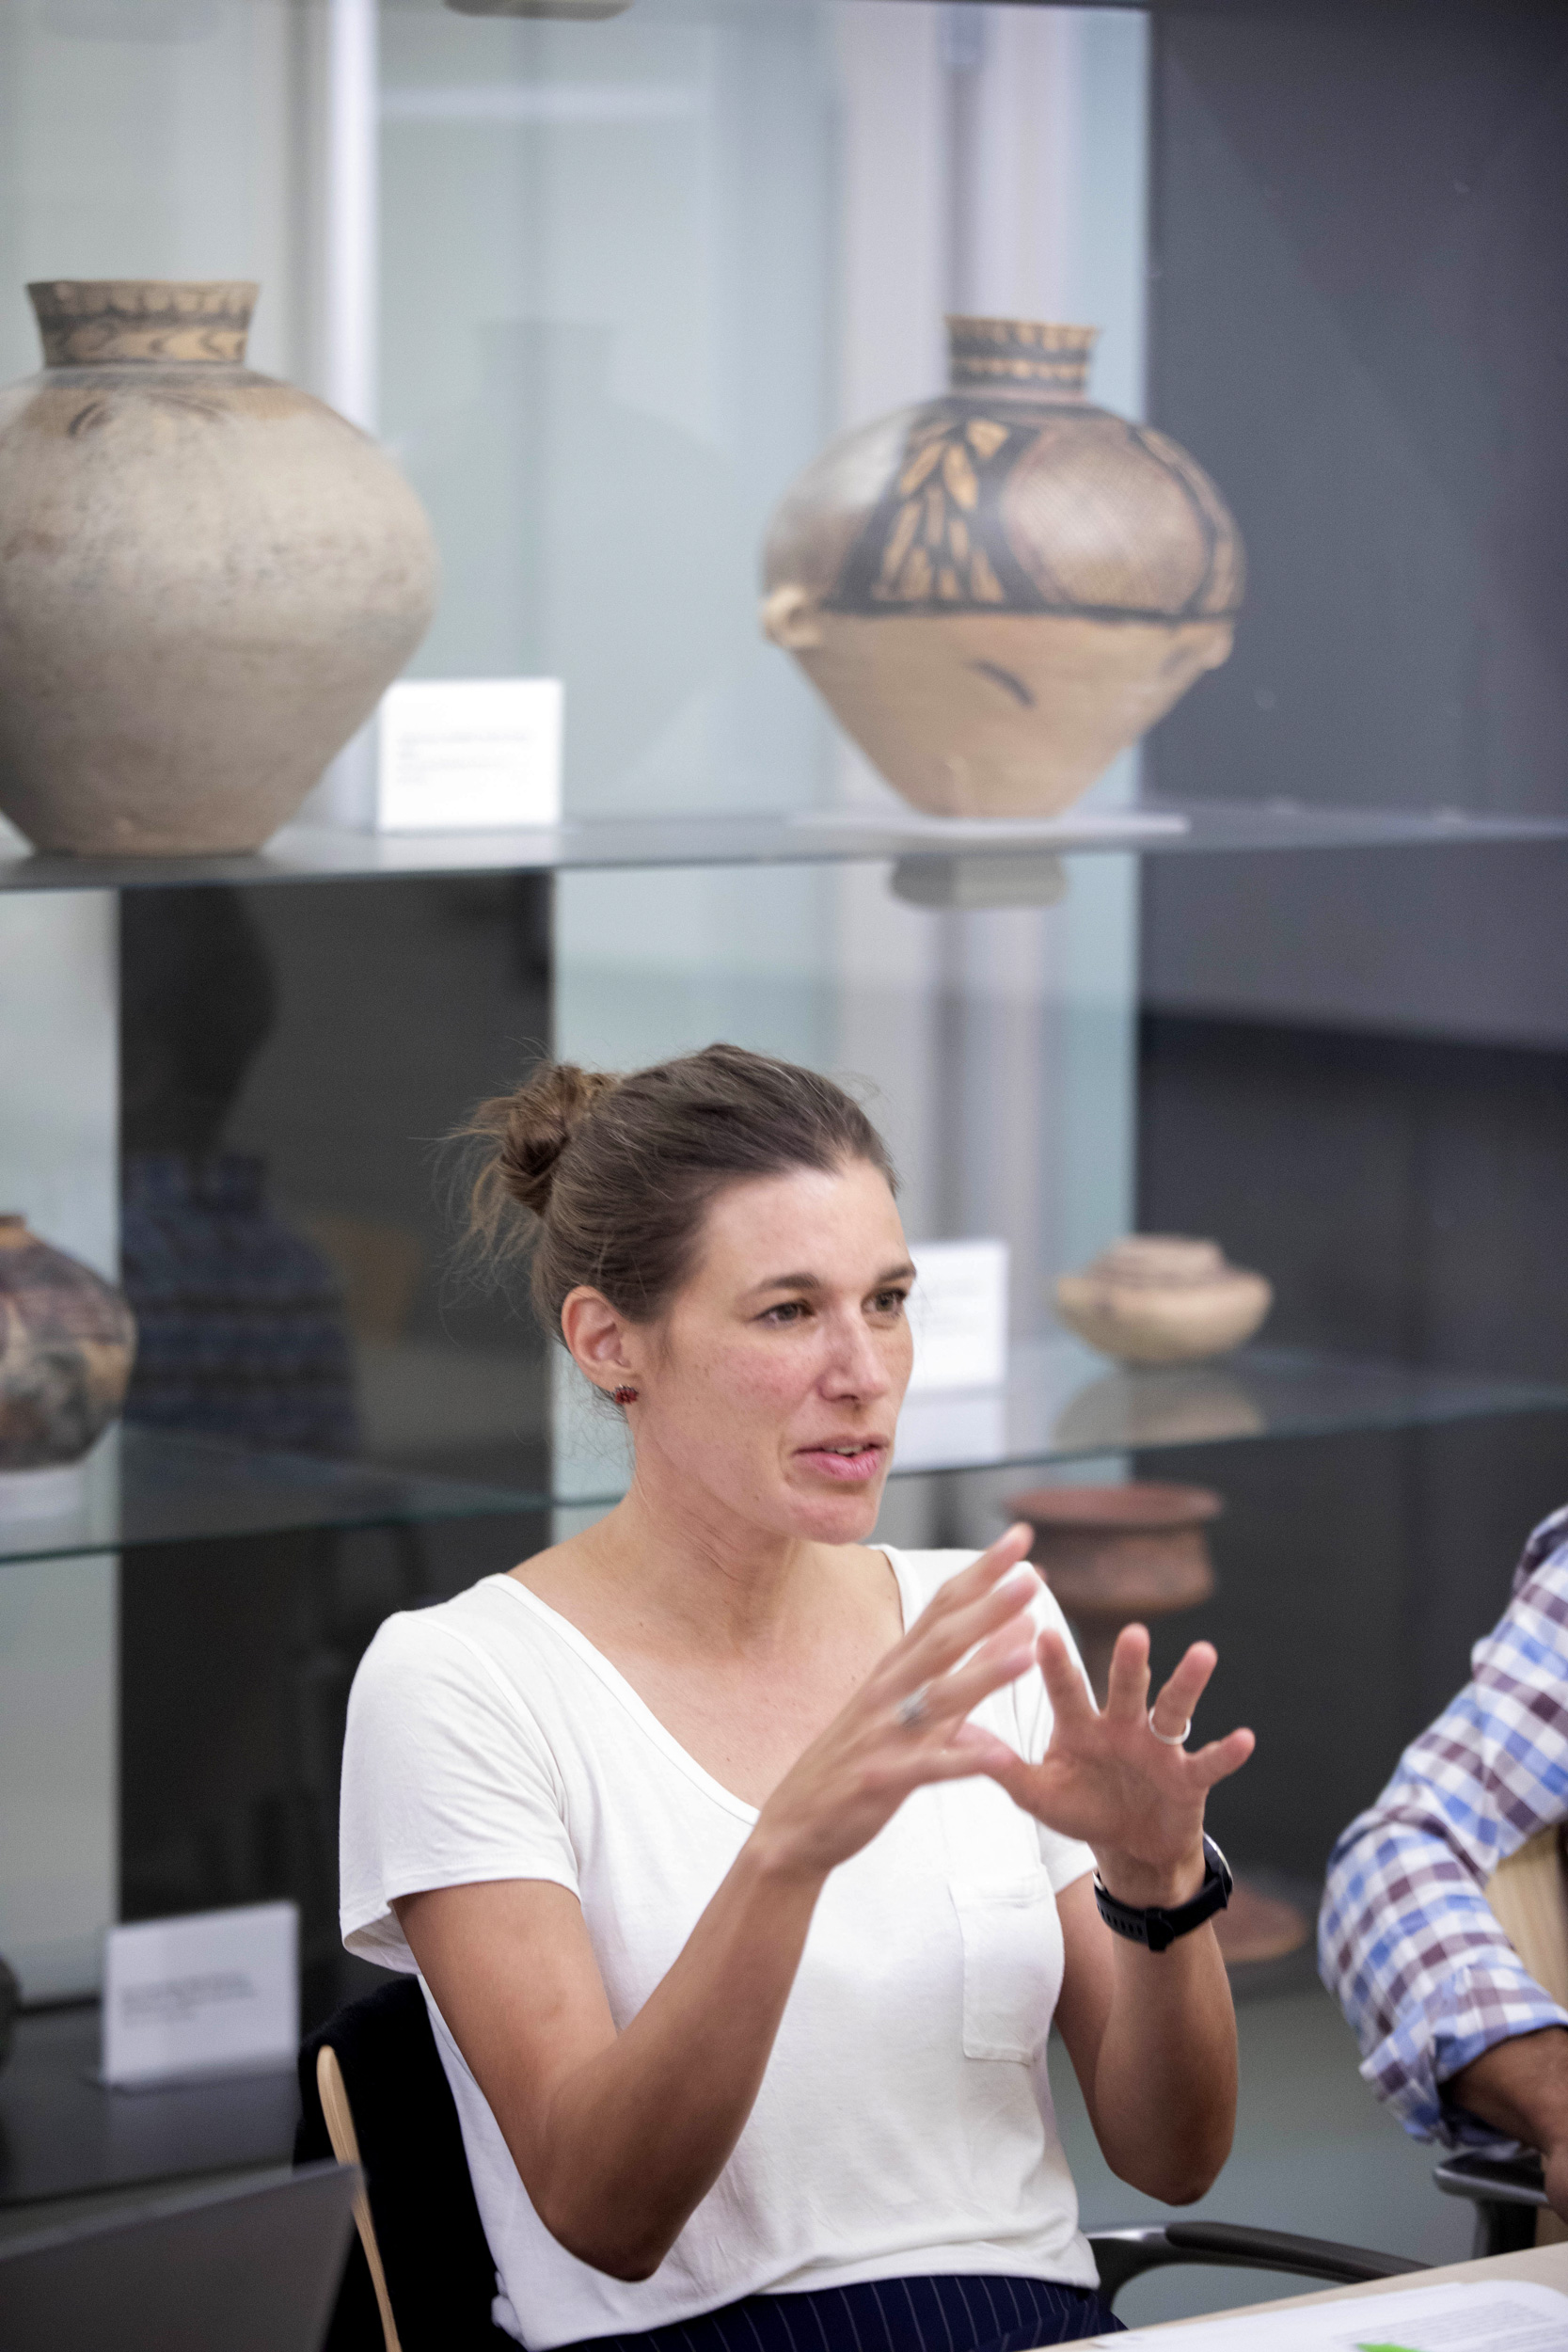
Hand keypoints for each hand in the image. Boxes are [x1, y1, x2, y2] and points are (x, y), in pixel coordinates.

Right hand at [749, 1526, 1043, 1883]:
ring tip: (1029, 1651)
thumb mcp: (904, 1709)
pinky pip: (928, 1768)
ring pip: (940, 1696)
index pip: (943, 1607)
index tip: (1020, 1537)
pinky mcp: (881, 1780)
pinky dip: (964, 1760)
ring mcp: (882, 1734)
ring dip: (985, 1672)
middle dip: (989, 1606)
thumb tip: (1014, 1636)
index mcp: (895, 1669)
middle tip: (1034, 1575)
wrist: (794, 1825)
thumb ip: (958, 1677)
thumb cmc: (856, 1761)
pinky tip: (1001, 1755)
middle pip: (944, 1638)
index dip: (981, 1572)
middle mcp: (887, 1691)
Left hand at [983, 1621, 1254, 1906]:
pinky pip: (1209, 1762)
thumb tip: (958, 1734)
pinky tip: (1246, 1738)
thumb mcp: (1039, 1795)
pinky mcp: (1188, 1777)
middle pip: (1125, 1687)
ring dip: (1189, 1683)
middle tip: (1132, 1632)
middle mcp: (1122, 1725)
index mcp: (1081, 1726)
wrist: (1128, 1848)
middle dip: (1128, 1662)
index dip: (1055, 1665)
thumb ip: (1005, 1768)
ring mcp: (1158, 1748)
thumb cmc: (1081, 1809)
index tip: (1042, 1632)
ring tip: (1204, 1653)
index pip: (1065, 1689)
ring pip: (1173, 1709)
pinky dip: (1227, 1752)